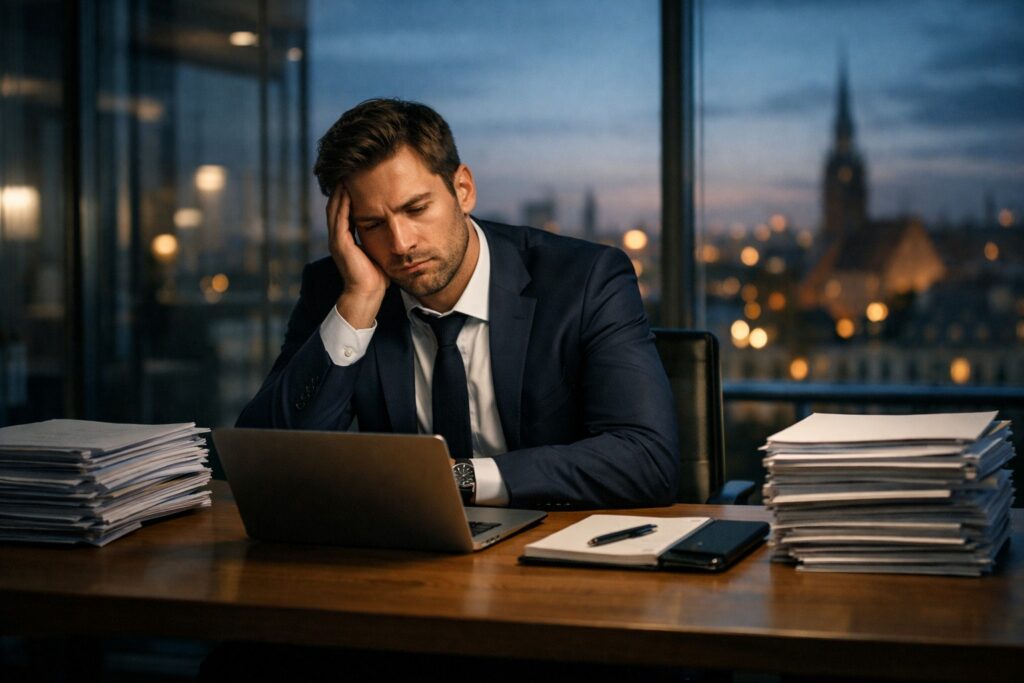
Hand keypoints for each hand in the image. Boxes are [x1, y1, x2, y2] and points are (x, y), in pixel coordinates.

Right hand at [327, 185, 387, 327]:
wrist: (368, 294)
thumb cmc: (377, 276)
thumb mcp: (379, 250)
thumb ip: (381, 237)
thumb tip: (395, 227)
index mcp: (346, 238)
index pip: (344, 209)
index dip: (348, 193)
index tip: (358, 177)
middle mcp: (338, 236)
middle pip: (336, 205)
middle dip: (341, 187)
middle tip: (349, 169)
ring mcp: (337, 240)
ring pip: (335, 208)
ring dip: (340, 191)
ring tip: (346, 174)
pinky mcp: (340, 244)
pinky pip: (339, 219)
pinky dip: (343, 204)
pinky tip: (348, 190)